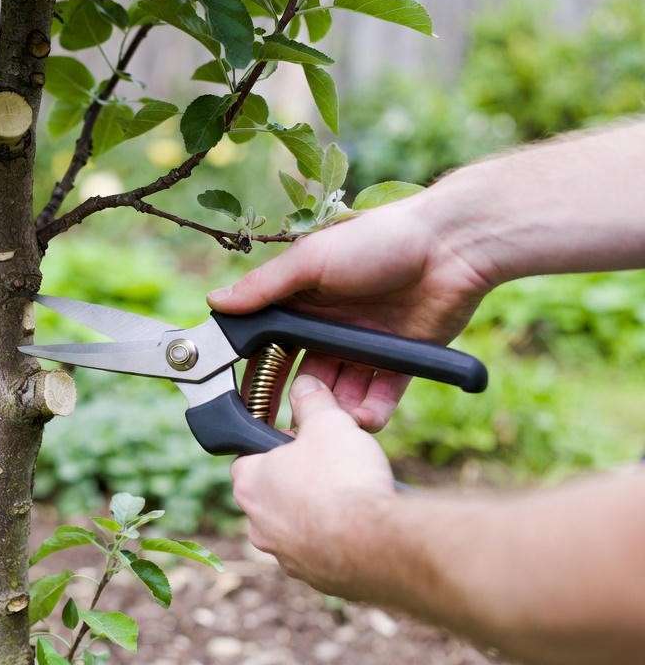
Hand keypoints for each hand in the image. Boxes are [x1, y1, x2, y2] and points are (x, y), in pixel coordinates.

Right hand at [209, 198, 492, 429]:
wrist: (453, 245)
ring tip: (332, 427)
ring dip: (336, 411)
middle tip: (289, 427)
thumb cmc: (378, 240)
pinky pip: (382, 394)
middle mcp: (331, 325)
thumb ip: (263, 287)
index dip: (260, 372)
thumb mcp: (310, 260)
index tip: (247, 398)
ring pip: (343, 390)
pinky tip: (365, 420)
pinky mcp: (402, 358)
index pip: (271, 345)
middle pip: (307, 375)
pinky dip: (373, 410)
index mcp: (304, 300)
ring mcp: (366, 344)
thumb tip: (214, 304)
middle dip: (298, 401)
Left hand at [231, 375, 394, 599]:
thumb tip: (306, 385)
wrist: (378, 543)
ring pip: (297, 525)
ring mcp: (285, 556)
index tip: (301, 441)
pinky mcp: (316, 578)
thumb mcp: (329, 423)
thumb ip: (312, 401)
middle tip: (331, 467)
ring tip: (351, 497)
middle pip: (274, 492)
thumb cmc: (345, 482)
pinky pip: (322, 552)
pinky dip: (337, 540)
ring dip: (319, 511)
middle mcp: (258, 524)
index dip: (277, 445)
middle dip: (300, 479)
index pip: (250, 457)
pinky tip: (361, 526)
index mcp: (250, 483)